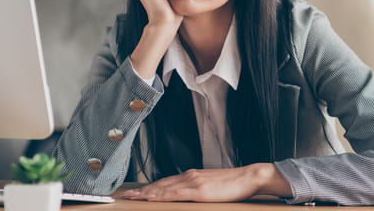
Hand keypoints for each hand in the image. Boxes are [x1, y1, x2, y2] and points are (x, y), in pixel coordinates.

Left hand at [120, 164, 291, 201]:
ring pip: (164, 188)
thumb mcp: (211, 185)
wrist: (249, 177)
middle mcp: (189, 176)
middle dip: (141, 190)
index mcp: (192, 175)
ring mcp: (193, 183)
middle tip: (125, 195)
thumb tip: (188, 195)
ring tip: (132, 197)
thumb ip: (198, 189)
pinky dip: (161, 196)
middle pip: (160, 184)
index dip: (149, 187)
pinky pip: (176, 194)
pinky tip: (152, 198)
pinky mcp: (199, 191)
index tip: (135, 191)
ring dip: (146, 193)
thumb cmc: (233, 183)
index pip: (165, 182)